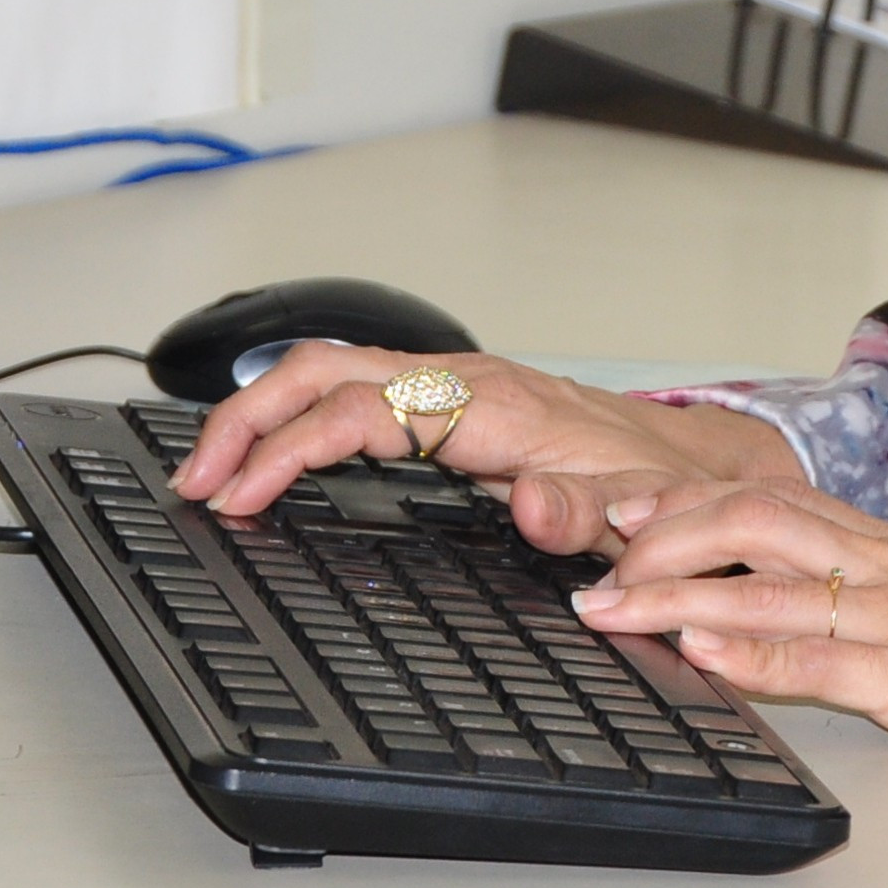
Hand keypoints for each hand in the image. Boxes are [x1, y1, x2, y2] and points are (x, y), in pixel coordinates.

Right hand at [167, 344, 802, 557]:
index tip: (239, 497)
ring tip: (207, 470)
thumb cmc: (662, 490)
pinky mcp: (448, 401)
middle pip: (326, 370)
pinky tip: (269, 453)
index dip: (290, 451)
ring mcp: (453, 386)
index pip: (363, 412)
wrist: (695, 467)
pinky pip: (354, 389)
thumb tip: (538, 513)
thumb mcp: (638, 514)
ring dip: (261, 412)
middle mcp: (465, 383)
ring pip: (332, 370)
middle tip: (192, 481)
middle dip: (246, 418)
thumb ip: (592, 517)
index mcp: (495, 409)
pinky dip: (296, 413)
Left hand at [570, 478, 887, 759]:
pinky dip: (755, 656)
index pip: (765, 499)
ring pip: (767, 584)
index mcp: (880, 546)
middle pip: (748, 521)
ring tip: (609, 608)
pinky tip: (706, 654)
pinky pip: (823, 657)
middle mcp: (876, 567)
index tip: (619, 503)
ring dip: (676, 596)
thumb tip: (791, 604)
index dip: (684, 499)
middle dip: (659, 536)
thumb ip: (866, 593)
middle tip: (592, 560)